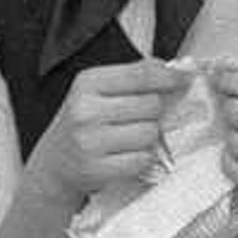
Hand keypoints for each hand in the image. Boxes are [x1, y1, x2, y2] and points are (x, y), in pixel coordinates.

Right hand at [41, 58, 186, 202]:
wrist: (53, 165)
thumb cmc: (82, 125)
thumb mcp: (96, 91)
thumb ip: (132, 77)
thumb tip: (174, 69)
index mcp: (87, 83)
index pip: (141, 75)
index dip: (169, 77)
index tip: (184, 79)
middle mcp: (86, 110)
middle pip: (151, 105)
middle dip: (154, 113)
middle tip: (139, 119)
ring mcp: (90, 141)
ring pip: (150, 133)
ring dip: (148, 138)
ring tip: (130, 139)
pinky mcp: (97, 168)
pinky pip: (142, 159)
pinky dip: (141, 159)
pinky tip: (125, 156)